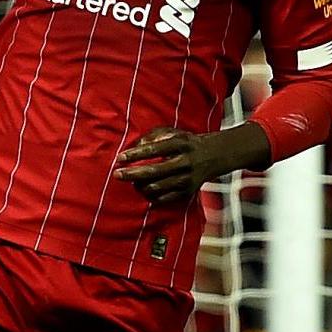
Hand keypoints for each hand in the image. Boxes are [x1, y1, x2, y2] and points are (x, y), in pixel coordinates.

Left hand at [115, 125, 253, 205]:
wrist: (214, 156)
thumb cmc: (187, 143)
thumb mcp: (173, 133)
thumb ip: (153, 136)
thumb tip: (135, 147)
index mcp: (180, 145)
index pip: (154, 150)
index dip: (135, 155)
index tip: (120, 158)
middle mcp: (185, 162)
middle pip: (154, 171)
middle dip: (132, 174)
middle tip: (117, 174)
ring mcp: (187, 178)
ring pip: (158, 187)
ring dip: (140, 186)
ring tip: (133, 183)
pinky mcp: (189, 191)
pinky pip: (166, 198)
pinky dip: (152, 196)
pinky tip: (145, 191)